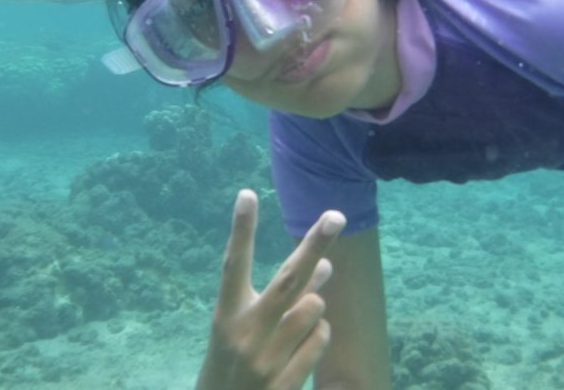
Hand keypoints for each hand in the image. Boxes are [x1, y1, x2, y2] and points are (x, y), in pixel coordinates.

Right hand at [196, 189, 345, 389]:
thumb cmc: (236, 363)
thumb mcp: (245, 328)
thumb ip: (283, 297)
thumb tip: (326, 264)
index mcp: (226, 316)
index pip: (234, 265)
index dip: (241, 230)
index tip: (247, 193)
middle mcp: (244, 333)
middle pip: (289, 279)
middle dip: (315, 244)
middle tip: (337, 215)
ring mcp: (266, 359)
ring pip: (314, 308)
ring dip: (316, 305)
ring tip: (300, 320)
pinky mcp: (285, 382)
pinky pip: (321, 338)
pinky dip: (319, 335)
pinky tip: (303, 347)